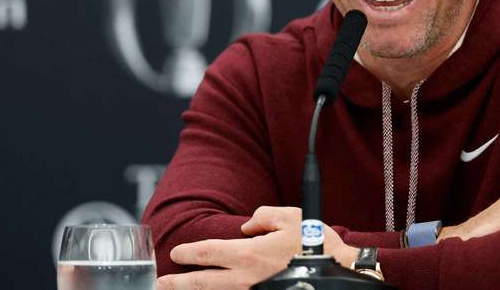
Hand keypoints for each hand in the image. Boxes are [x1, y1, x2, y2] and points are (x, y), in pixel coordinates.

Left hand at [156, 207, 356, 289]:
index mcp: (251, 254)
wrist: (338, 272)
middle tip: (162, 283)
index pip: (210, 253)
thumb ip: (263, 217)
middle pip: (204, 282)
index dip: (190, 253)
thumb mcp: (290, 218)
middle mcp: (247, 278)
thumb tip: (247, 226)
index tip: (177, 253)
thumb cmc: (316, 245)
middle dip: (180, 282)